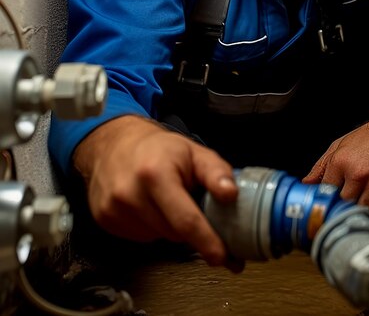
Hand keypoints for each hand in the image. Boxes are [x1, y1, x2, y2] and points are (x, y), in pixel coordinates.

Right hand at [72, 115, 242, 271]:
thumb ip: (216, 172)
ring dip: (170, 226)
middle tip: (192, 203)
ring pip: (158, 237)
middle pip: (174, 232)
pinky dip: (152, 226)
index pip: (185, 220)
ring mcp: (113, 209)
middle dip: (190, 225)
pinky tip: (149, 205)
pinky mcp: (105, 220)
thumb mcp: (195, 152)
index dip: (206, 241)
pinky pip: (141, 237)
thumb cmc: (159, 148)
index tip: (221, 256)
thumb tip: (231, 194)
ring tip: (167, 199)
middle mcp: (130, 193)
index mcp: (156, 174)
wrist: (115, 144)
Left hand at [302, 88, 368, 212]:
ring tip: (362, 194)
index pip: (326, 191)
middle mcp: (357, 171)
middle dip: (344, 203)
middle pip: (344, 203)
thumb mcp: (341, 144)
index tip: (327, 202)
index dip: (327, 197)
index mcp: (341, 160)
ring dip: (361, 206)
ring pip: (362, 208)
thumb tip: (307, 183)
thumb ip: (322, 165)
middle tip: (346, 199)